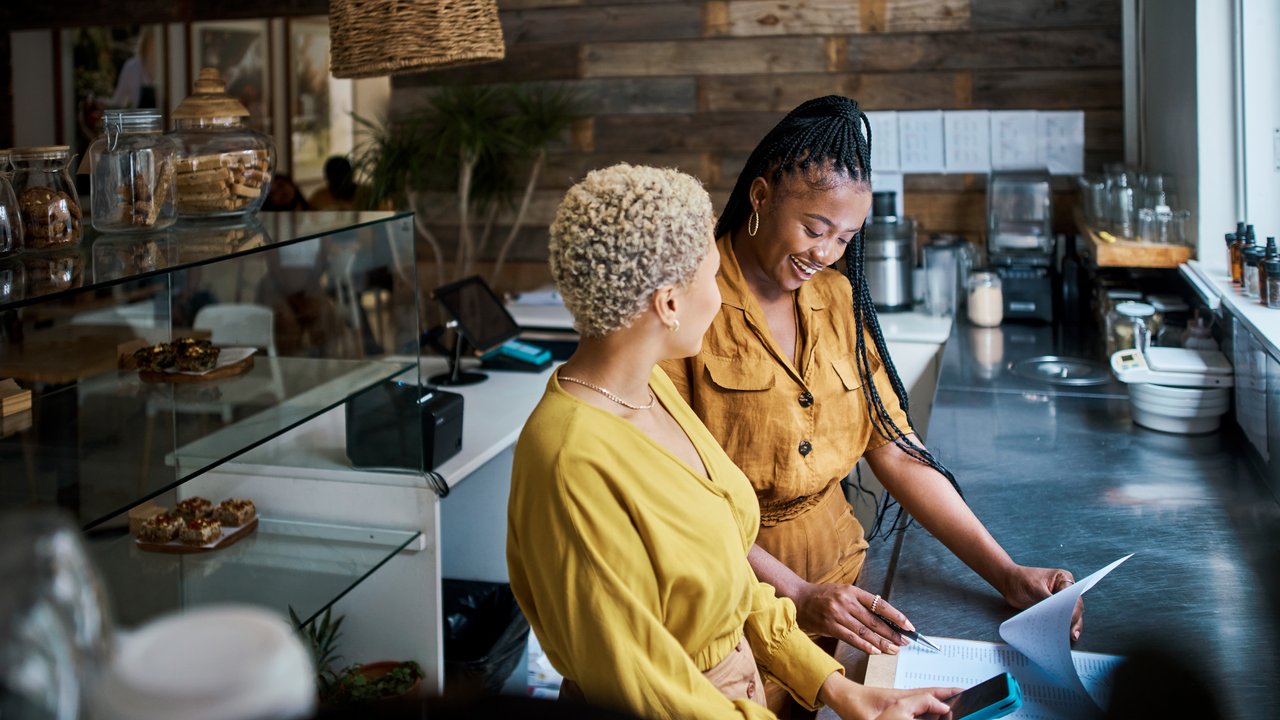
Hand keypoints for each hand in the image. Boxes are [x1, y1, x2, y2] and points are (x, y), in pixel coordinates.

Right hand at [793, 582, 912, 654]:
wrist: (798, 598)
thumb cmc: (823, 596)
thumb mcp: (843, 593)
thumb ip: (860, 604)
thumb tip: (883, 620)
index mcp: (852, 591)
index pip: (880, 604)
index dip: (896, 616)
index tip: (908, 626)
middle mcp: (846, 601)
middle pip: (874, 620)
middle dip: (892, 633)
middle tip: (905, 642)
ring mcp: (838, 614)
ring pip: (865, 631)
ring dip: (881, 643)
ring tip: (894, 650)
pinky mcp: (830, 626)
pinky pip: (851, 638)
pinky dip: (864, 646)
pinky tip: (875, 651)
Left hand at [819, 673, 958, 719]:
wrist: (842, 697)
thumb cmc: (855, 706)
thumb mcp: (876, 717)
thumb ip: (901, 715)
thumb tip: (926, 711)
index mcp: (902, 697)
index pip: (931, 695)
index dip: (947, 697)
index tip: (960, 698)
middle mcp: (904, 695)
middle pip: (932, 694)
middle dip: (949, 696)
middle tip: (966, 698)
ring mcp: (901, 698)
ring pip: (926, 696)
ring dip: (941, 699)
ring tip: (956, 702)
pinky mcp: (896, 703)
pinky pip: (918, 702)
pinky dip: (930, 704)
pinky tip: (934, 710)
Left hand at [1000, 565, 1083, 640]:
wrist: (1008, 583)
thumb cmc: (1021, 579)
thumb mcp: (1034, 588)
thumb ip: (1047, 599)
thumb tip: (1058, 613)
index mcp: (1063, 579)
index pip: (1073, 596)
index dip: (1073, 609)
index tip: (1070, 620)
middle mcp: (1065, 589)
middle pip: (1075, 607)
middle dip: (1075, 620)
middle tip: (1072, 633)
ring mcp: (1060, 600)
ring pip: (1071, 615)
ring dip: (1071, 626)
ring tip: (1071, 637)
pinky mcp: (1053, 610)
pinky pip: (1060, 619)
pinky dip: (1061, 627)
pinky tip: (1061, 635)